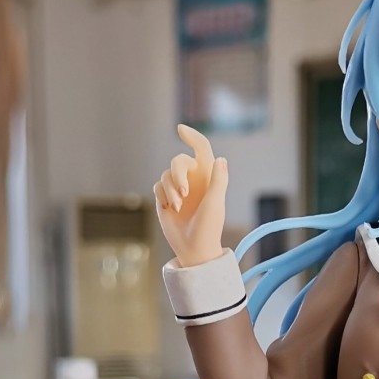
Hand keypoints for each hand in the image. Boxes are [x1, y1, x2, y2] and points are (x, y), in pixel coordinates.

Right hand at [153, 124, 228, 268]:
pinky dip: (162, 196)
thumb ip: (219, 180)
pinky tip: (170, 210)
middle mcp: (193, 179)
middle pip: (178, 161)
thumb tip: (221, 159)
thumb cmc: (209, 227)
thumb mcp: (215, 204)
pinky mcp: (165, 198)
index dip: (192, 137)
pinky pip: (157, 186)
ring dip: (170, 191)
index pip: (201, 149)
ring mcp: (178, 188)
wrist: (194, 249)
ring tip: (178, 208)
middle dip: (178, 175)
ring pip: (166, 175)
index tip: (180, 129)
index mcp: (208, 176)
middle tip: (184, 194)